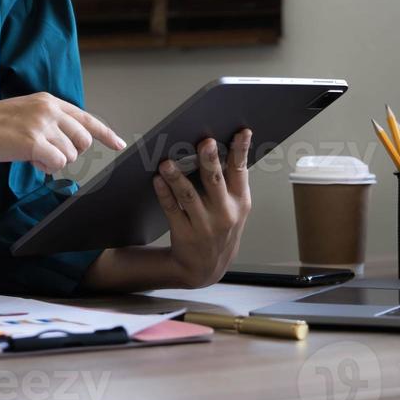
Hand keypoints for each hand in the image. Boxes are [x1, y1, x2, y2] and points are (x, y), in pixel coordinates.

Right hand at [0, 92, 126, 175]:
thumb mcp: (23, 116)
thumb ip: (48, 125)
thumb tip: (68, 149)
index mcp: (47, 100)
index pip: (86, 118)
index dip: (105, 133)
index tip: (119, 144)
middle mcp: (48, 108)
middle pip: (83, 140)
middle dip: (68, 153)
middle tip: (43, 154)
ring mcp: (41, 123)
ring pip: (70, 155)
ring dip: (52, 161)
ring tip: (28, 153)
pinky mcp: (32, 141)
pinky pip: (57, 164)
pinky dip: (44, 168)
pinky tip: (27, 160)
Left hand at [152, 128, 252, 288]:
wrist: (206, 267)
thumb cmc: (221, 228)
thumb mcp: (235, 208)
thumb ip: (230, 181)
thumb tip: (218, 145)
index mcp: (239, 201)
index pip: (240, 171)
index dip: (241, 150)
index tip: (242, 131)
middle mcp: (224, 213)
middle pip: (215, 181)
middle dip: (210, 161)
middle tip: (204, 143)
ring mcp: (204, 225)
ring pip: (189, 195)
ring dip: (177, 177)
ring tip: (167, 162)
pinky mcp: (184, 233)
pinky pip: (172, 210)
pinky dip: (164, 193)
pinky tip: (157, 180)